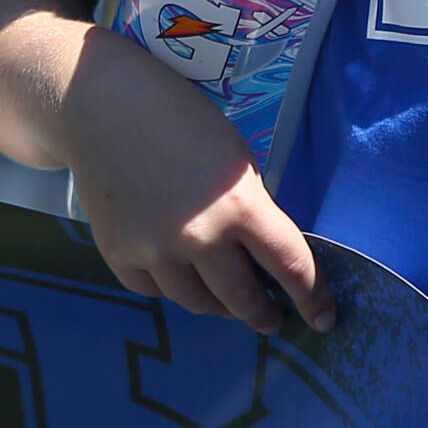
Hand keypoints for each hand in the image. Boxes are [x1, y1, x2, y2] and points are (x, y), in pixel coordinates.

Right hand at [55, 27, 333, 333]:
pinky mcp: (119, 256)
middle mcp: (199, 238)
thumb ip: (250, 212)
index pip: (290, 265)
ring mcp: (155, 252)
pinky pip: (156, 290)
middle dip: (263, 315)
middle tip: (274, 320)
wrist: (104, 107)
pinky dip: (175, 289)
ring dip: (221, 307)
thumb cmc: (182, 120)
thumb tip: (261, 259)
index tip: (323, 319)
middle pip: (242, 298)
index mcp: (241, 206)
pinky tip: (185, 280)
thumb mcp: (236, 162)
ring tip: (231, 305)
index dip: (312, 297)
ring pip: (198, 302)